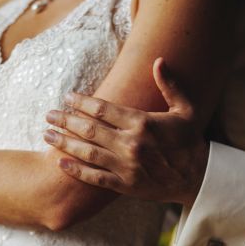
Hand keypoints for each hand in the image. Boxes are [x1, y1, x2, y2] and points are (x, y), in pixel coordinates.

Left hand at [44, 58, 208, 206]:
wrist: (198, 178)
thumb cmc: (190, 141)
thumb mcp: (185, 110)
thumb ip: (169, 85)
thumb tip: (158, 60)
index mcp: (142, 123)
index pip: (103, 109)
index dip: (82, 102)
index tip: (68, 98)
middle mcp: (131, 144)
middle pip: (89, 129)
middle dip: (65, 120)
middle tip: (49, 114)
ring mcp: (126, 166)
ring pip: (87, 152)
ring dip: (64, 143)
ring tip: (46, 135)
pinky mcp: (125, 185)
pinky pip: (95, 178)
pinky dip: (76, 171)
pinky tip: (60, 163)